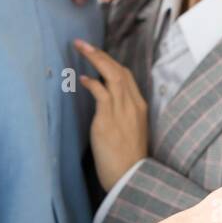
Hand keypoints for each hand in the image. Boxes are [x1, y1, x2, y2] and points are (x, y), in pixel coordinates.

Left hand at [75, 39, 147, 190]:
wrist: (130, 178)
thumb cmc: (128, 160)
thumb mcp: (130, 133)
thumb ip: (121, 116)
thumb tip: (105, 105)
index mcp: (140, 108)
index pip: (127, 77)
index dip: (111, 63)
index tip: (97, 55)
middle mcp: (133, 106)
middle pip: (119, 71)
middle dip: (101, 55)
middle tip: (83, 44)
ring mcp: (122, 112)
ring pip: (112, 76)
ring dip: (95, 59)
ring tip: (81, 49)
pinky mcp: (108, 121)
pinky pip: (101, 94)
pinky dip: (93, 83)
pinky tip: (83, 79)